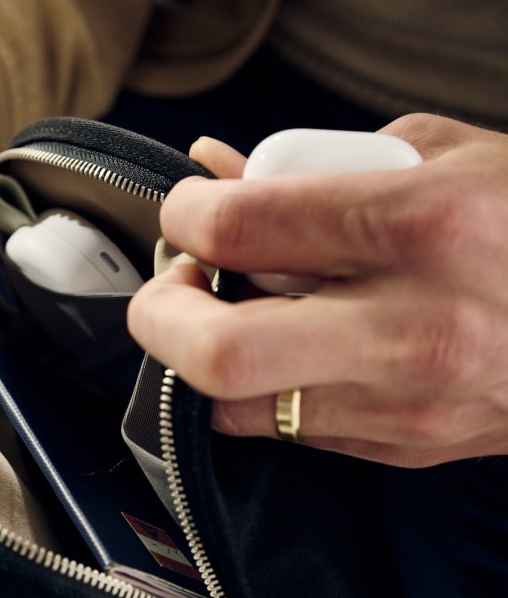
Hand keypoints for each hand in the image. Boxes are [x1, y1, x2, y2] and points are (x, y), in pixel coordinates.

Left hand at [128, 114, 507, 466]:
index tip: (189, 210)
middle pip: (219, 351)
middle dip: (162, 314)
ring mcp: (412, 399)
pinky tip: (284, 344)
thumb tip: (217, 171)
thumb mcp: (435, 154)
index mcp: (421, 225)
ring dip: (203, 354)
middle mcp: (415, 324)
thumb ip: (313, 162)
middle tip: (175, 281)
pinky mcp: (409, 443)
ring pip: (237, 404)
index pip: (241, 227)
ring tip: (226, 309)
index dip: (184, 215)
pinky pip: (287, 426)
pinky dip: (258, 384)